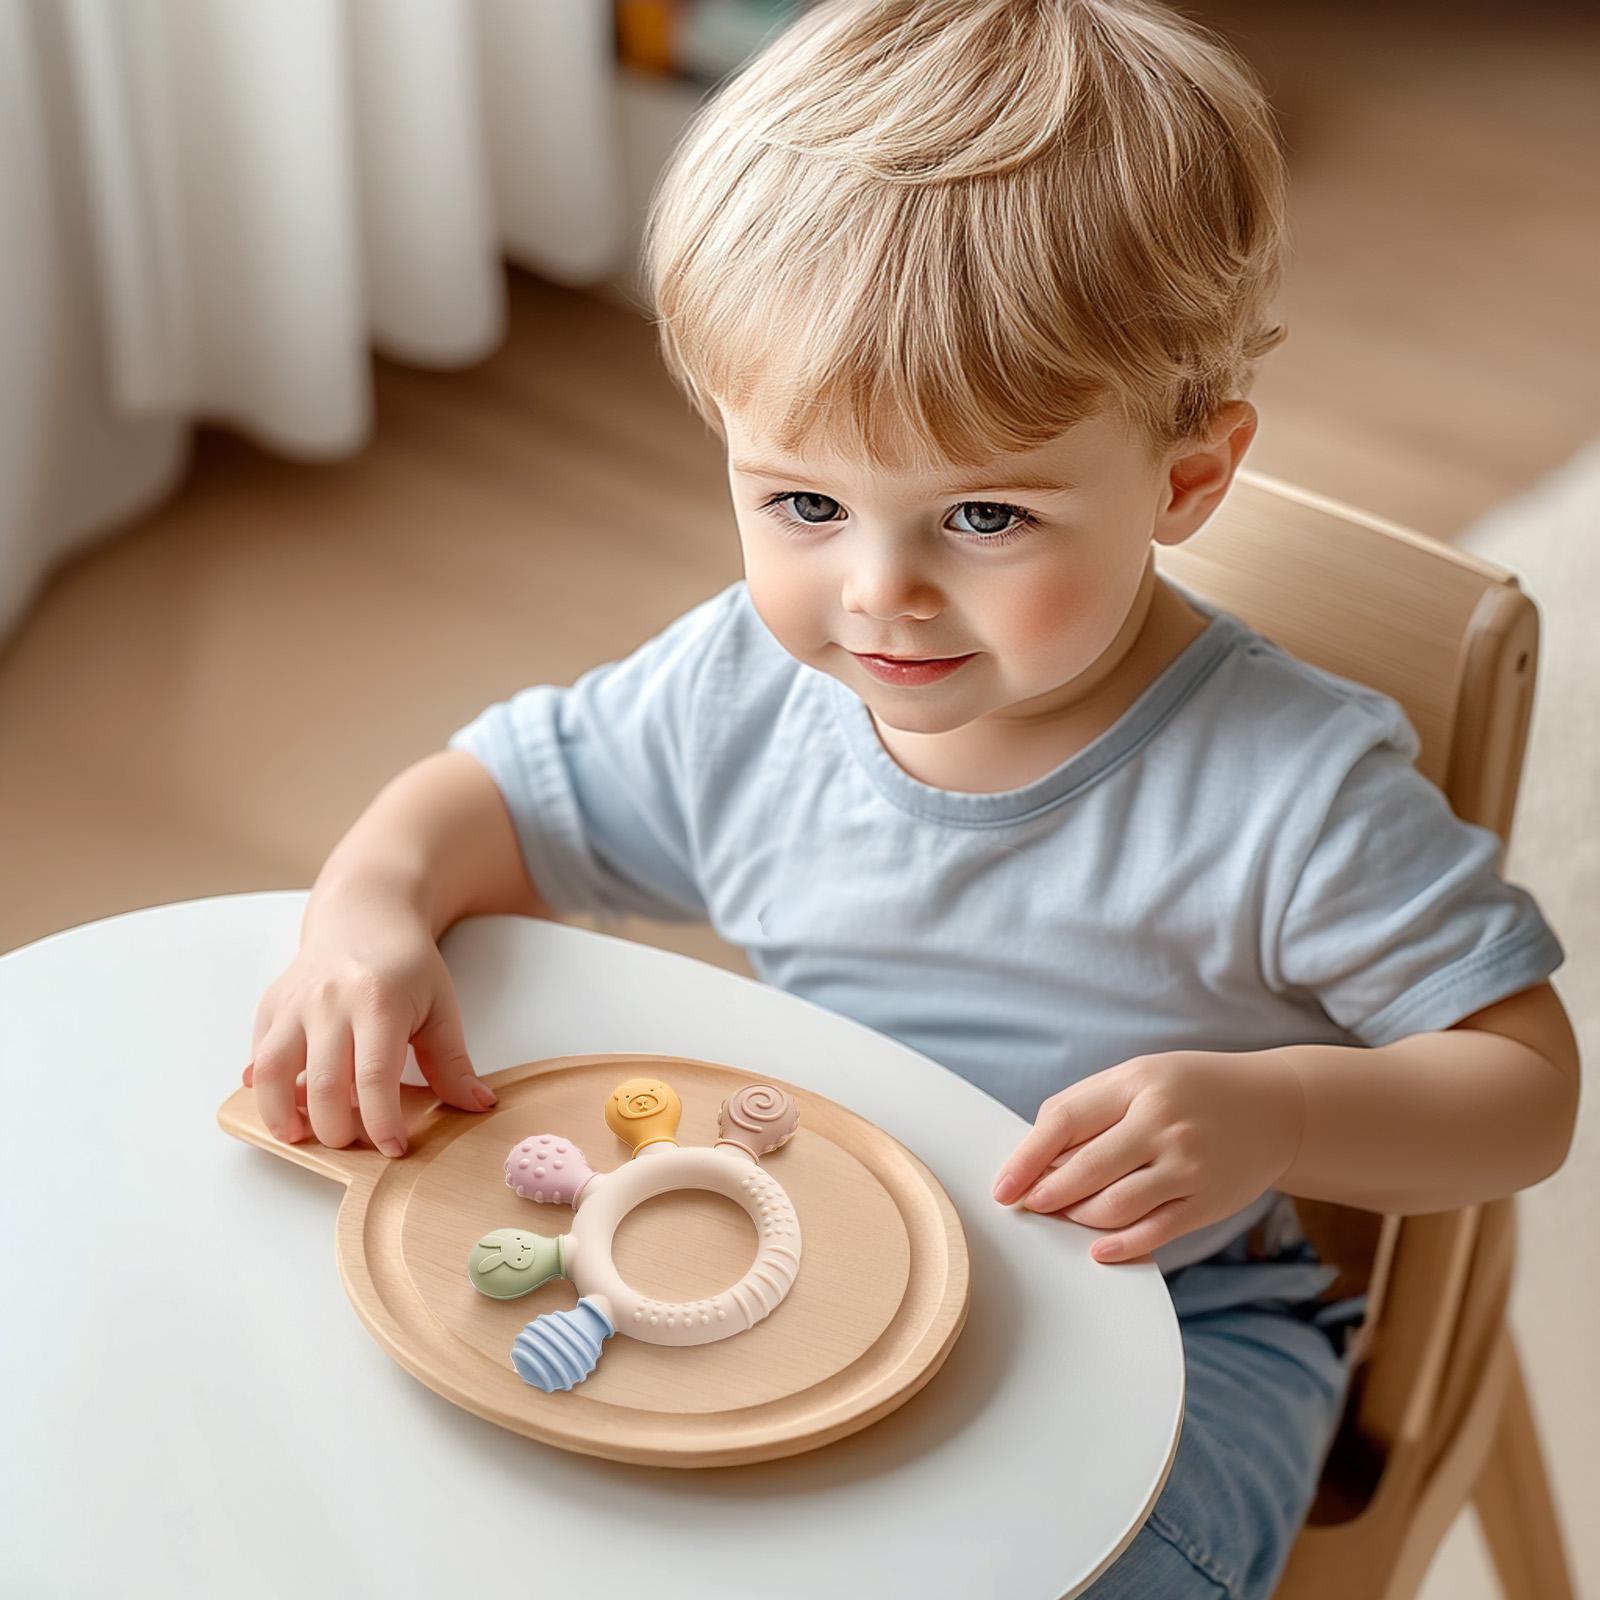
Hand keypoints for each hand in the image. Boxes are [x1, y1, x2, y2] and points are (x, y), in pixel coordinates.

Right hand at [242, 890, 496, 1156]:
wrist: (364, 914)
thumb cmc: (406, 963)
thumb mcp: (441, 1006)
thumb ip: (453, 1061)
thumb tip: (477, 1106)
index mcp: (378, 1001)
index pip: (374, 1077)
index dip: (382, 1122)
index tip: (394, 1149)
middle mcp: (329, 1001)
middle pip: (322, 1084)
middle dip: (336, 1128)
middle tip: (353, 1144)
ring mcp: (294, 1002)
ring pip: (271, 1071)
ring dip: (282, 1114)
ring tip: (301, 1137)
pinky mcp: (271, 1005)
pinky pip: (258, 1054)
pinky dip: (264, 1087)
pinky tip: (285, 1102)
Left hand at [991, 1051, 1304, 1262]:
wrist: (1277, 1108)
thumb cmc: (1191, 1091)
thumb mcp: (1141, 1077)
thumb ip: (1090, 1107)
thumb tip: (1037, 1155)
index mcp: (1137, 1084)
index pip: (1065, 1121)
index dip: (1027, 1158)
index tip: (1003, 1187)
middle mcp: (1163, 1123)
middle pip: (1086, 1169)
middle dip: (1048, 1194)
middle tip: (1029, 1207)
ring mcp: (1189, 1164)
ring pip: (1115, 1206)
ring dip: (1080, 1218)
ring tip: (1064, 1218)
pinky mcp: (1209, 1201)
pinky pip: (1154, 1231)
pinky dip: (1121, 1245)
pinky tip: (1098, 1248)